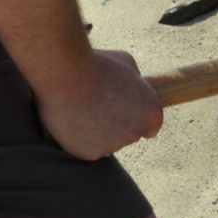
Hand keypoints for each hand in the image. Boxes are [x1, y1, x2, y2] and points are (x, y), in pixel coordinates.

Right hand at [37, 49, 163, 160]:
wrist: (66, 74)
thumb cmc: (97, 64)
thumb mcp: (127, 64)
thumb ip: (135, 81)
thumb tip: (132, 87)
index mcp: (151, 113)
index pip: (150, 126)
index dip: (136, 116)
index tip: (123, 108)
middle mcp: (135, 134)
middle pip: (129, 135)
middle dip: (118, 123)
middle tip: (99, 104)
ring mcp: (113, 146)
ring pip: (107, 142)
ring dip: (99, 130)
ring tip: (83, 108)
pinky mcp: (90, 153)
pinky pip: (88, 147)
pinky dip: (81, 137)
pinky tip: (74, 119)